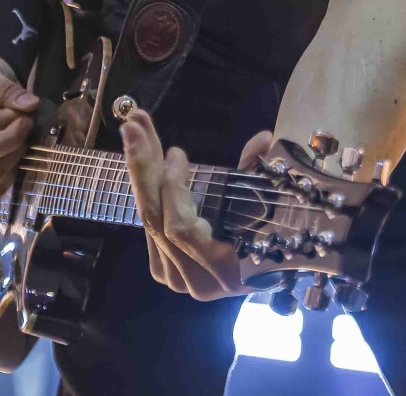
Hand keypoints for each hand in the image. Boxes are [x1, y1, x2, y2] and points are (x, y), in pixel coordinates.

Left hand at [121, 109, 271, 300]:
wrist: (258, 278)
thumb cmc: (273, 242)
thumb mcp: (267, 207)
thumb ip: (258, 175)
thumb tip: (264, 138)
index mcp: (224, 271)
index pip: (182, 229)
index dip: (174, 188)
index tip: (176, 151)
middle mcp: (192, 280)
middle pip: (155, 220)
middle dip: (142, 167)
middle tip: (132, 126)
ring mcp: (173, 277)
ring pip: (147, 218)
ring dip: (140, 170)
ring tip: (134, 130)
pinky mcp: (162, 267)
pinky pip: (149, 222)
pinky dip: (146, 187)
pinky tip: (143, 157)